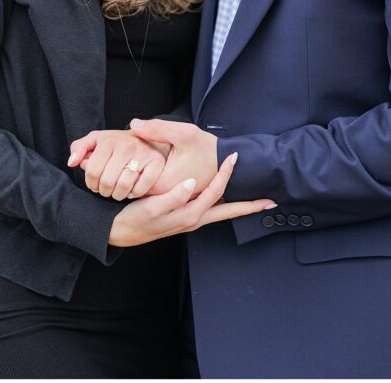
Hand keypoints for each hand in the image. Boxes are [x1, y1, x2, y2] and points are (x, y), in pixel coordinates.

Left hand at [68, 129, 170, 200]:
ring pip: (124, 187)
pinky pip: (141, 188)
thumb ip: (80, 148)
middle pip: (107, 182)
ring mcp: (143, 155)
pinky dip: (135, 193)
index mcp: (109, 141)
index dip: (91, 183)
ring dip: (118, 195)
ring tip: (117, 191)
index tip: (94, 184)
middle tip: (106, 189)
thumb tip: (72, 162)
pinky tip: (132, 189)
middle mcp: (126, 146)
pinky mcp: (156, 164)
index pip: (93, 172)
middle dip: (103, 191)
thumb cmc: (117, 143)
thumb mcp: (96, 140)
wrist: (147, 137)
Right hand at [108, 151, 275, 246]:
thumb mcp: (152, 208)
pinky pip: (210, 211)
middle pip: (228, 212)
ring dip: (238, 207)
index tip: (234, 157)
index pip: (216, 192)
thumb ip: (173, 197)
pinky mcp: (184, 217)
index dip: (226, 174)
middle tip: (271, 200)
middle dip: (250, 207)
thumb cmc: (134, 219)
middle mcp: (194, 219)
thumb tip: (193, 185)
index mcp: (189, 214)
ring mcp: (190, 220)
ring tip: (254, 200)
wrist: (119, 232)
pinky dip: (222, 205)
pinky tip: (223, 198)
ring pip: (221, 212)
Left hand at [129, 119, 218, 197]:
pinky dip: (147, 176)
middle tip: (132, 151)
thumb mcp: (184, 133)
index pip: (130, 176)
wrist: (224, 161)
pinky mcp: (172, 197)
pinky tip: (150, 164)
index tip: (130, 147)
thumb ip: (158, 129)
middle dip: (131, 166)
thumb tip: (134, 125)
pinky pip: (152, 188)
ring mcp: (167, 199)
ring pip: (142, 185)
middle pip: (134, 182)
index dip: (128, 160)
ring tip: (141, 156)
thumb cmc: (207, 148)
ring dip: (138, 172)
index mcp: (163, 185)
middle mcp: (164, 197)